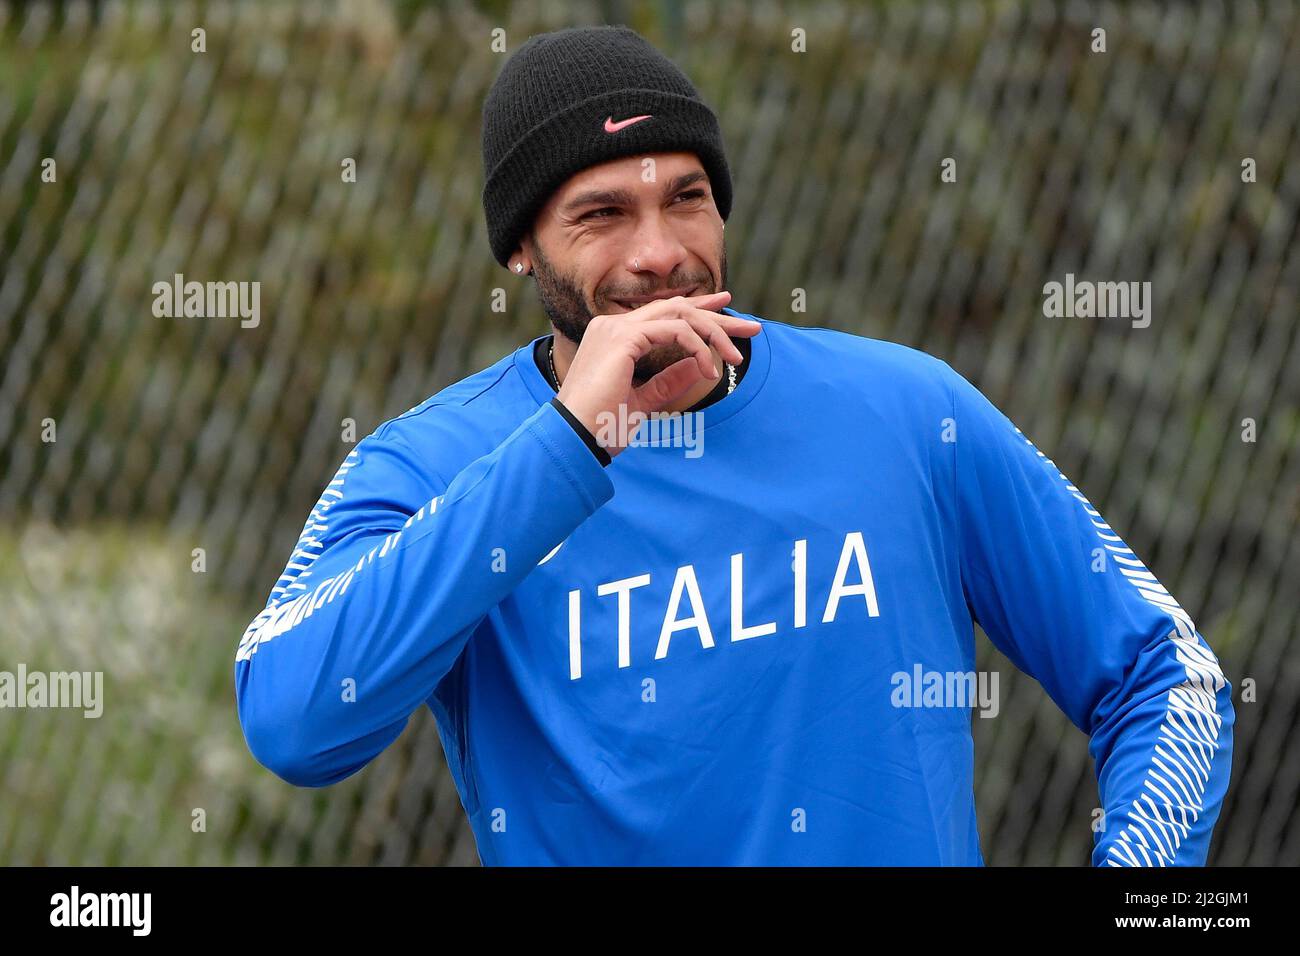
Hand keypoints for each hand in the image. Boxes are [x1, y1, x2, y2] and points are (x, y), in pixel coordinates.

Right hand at [555, 290, 760, 458]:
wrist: (576, 438)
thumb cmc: (602, 426)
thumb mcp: (643, 401)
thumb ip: (668, 381)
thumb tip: (699, 367)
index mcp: (613, 337)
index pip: (664, 314)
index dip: (698, 312)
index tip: (727, 312)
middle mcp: (612, 325)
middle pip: (677, 308)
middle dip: (717, 317)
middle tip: (751, 328)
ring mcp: (616, 329)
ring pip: (680, 315)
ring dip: (714, 333)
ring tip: (736, 357)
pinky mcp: (624, 339)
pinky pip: (675, 331)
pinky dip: (698, 348)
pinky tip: (709, 370)